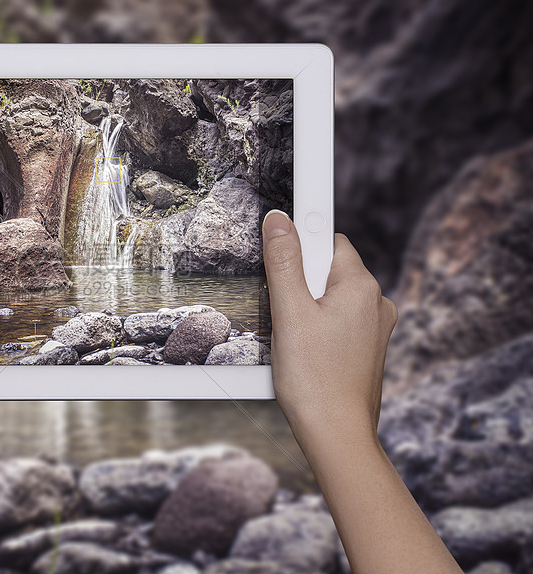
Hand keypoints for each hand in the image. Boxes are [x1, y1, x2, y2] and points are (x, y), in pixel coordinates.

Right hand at [262, 210, 460, 573]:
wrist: (336, 435)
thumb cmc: (314, 378)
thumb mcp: (289, 313)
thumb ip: (284, 262)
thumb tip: (279, 221)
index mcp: (361, 286)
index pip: (329, 239)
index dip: (301, 245)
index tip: (280, 260)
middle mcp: (376, 302)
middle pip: (327, 269)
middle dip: (299, 282)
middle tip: (283, 312)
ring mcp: (375, 327)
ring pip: (330, 297)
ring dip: (306, 308)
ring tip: (292, 338)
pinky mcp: (367, 349)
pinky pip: (337, 321)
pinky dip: (316, 328)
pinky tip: (303, 351)